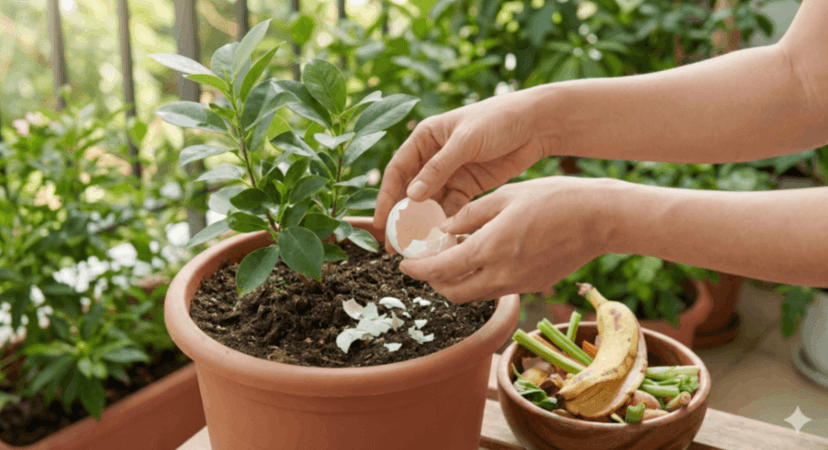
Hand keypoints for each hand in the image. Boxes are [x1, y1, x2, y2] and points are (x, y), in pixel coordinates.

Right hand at [373, 89, 550, 252]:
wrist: (536, 124)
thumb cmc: (498, 119)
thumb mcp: (465, 141)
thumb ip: (438, 168)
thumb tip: (411, 196)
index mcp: (425, 138)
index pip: (398, 170)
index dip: (387, 197)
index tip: (382, 222)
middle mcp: (433, 157)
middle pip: (410, 191)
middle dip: (402, 217)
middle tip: (395, 244)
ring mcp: (451, 173)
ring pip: (430, 203)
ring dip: (423, 224)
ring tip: (417, 248)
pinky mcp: (469, 186)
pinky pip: (452, 208)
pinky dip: (446, 223)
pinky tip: (442, 240)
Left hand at [397, 177, 612, 302]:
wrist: (599, 218)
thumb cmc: (554, 199)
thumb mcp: (505, 196)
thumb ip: (469, 215)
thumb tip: (444, 229)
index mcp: (490, 248)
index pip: (440, 269)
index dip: (417, 270)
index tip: (404, 265)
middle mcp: (502, 274)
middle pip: (453, 292)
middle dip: (433, 282)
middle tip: (425, 264)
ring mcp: (520, 284)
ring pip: (475, 294)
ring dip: (457, 282)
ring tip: (454, 256)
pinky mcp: (534, 286)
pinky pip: (497, 289)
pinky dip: (482, 279)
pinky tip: (484, 256)